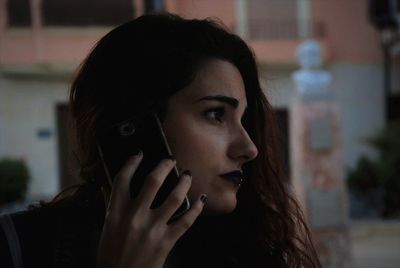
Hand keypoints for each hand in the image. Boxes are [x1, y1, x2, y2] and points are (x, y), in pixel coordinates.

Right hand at [96, 152, 205, 267]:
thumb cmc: (111, 255)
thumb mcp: (106, 228)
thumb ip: (110, 206)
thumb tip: (108, 187)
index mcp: (115, 212)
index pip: (122, 179)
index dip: (131, 163)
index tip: (139, 154)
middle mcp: (135, 217)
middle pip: (152, 182)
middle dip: (164, 166)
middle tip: (171, 159)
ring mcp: (152, 229)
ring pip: (173, 198)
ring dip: (183, 183)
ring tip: (187, 176)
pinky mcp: (166, 241)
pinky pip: (185, 220)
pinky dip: (195, 209)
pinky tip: (200, 200)